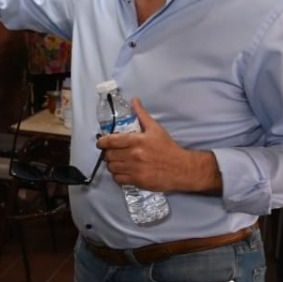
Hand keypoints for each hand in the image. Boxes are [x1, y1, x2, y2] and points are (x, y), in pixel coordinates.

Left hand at [96, 99, 218, 192]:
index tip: (101, 143)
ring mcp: (135, 168)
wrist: (181, 168)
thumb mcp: (156, 129)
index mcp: (137, 140)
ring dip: (112, 164)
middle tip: (111, 153)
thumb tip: (134, 100)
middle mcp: (134, 154)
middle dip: (108, 153)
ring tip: (117, 162)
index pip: (111, 141)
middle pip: (109, 155)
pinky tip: (122, 172)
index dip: (102, 142)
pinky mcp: (137, 180)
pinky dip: (117, 176)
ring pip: (112, 167)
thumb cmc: (168, 148)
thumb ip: (142, 114)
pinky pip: (118, 179)